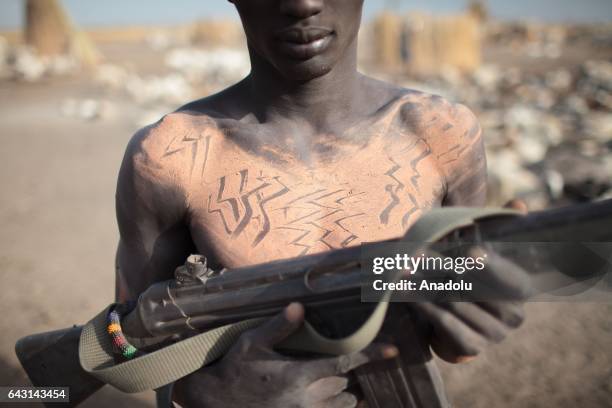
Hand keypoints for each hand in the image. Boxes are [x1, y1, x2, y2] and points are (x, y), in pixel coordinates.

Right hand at [173, 303, 397, 406]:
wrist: (216, 403)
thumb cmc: (234, 369)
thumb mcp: (251, 343)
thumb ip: (278, 326)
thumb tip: (300, 307)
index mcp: (298, 375)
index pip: (343, 363)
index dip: (370, 355)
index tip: (393, 350)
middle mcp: (306, 399)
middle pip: (346, 386)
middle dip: (350, 374)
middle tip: (349, 361)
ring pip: (342, 405)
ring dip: (346, 394)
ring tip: (345, 383)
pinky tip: (331, 399)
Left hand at [413, 199, 530, 362]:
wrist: (468, 323)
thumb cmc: (477, 279)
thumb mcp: (488, 253)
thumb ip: (502, 228)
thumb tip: (519, 202)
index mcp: (522, 290)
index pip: (506, 276)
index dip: (489, 265)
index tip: (470, 252)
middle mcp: (514, 316)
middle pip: (472, 287)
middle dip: (441, 268)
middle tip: (416, 254)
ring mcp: (494, 335)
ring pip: (454, 303)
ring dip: (425, 285)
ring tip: (403, 269)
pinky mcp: (472, 347)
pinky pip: (443, 322)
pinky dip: (423, 306)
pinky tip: (405, 292)